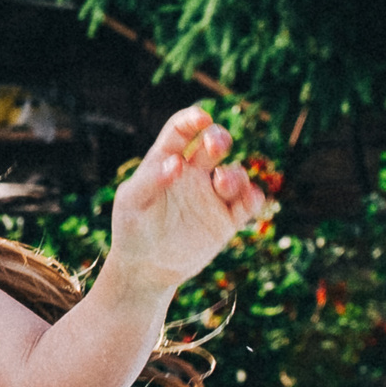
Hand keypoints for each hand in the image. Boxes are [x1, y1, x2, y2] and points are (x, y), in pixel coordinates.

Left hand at [107, 106, 272, 288]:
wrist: (145, 267)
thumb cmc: (131, 229)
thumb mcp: (132, 202)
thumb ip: (150, 180)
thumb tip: (177, 162)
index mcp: (166, 161)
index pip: (181, 131)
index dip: (193, 119)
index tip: (202, 118)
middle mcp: (193, 174)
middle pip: (213, 144)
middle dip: (219, 138)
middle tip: (215, 145)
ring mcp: (211, 196)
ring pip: (235, 173)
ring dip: (235, 174)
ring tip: (222, 183)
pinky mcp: (226, 220)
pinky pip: (248, 203)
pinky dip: (254, 197)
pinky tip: (250, 197)